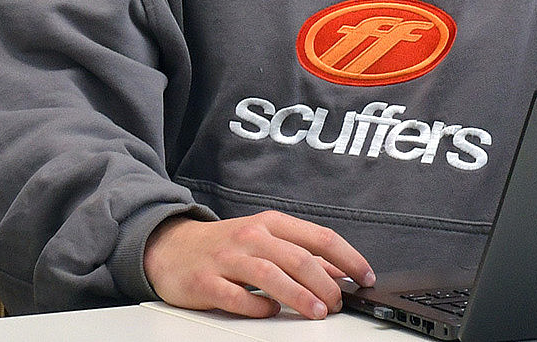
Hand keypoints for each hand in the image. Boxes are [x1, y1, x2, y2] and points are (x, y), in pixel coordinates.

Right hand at [144, 210, 376, 318]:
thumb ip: (302, 253)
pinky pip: (237, 297)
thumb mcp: (266, 240)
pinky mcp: (207, 282)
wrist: (172, 248)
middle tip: (338, 303)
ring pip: (271, 275)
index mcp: (271, 223)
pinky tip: (271, 313)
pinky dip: (258, 307)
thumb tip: (341, 271)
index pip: (319, 237)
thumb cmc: (226, 246)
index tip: (364, 276)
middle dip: (324, 283)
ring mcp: (228, 258)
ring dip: (299, 296)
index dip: (347, 258)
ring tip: (317, 312)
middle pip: (298, 258)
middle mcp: (252, 236)